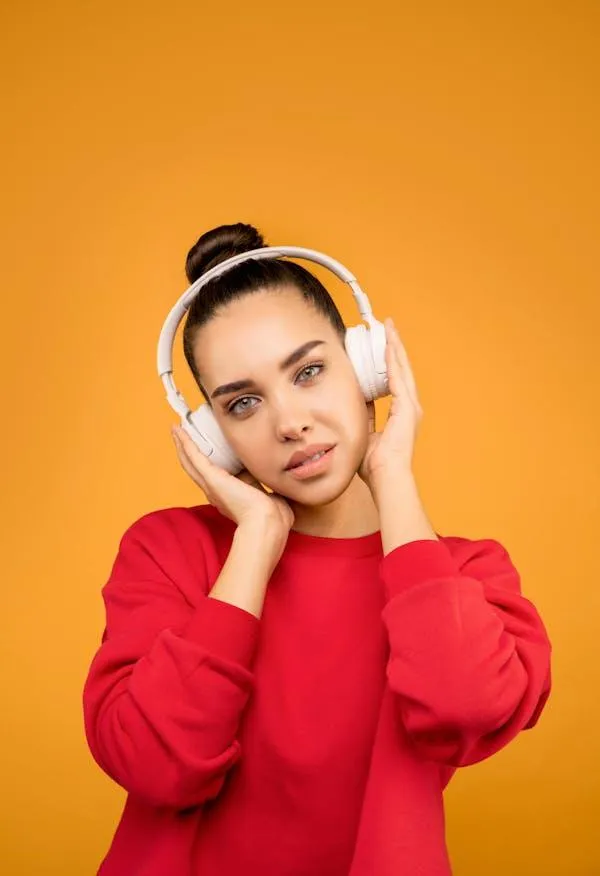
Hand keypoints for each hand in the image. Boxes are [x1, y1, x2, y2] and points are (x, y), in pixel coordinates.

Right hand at [171, 425, 294, 535]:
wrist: (268, 522)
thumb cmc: (272, 516)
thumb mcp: (267, 494)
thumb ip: (262, 483)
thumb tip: (263, 471)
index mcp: (227, 496)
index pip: (212, 476)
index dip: (204, 463)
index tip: (203, 450)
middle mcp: (215, 492)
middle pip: (194, 468)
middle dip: (187, 451)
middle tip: (179, 435)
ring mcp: (211, 485)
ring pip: (190, 462)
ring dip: (181, 445)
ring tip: (176, 430)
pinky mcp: (211, 478)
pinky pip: (194, 457)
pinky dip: (185, 443)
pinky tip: (179, 430)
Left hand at [359, 318, 423, 484]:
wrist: (386, 477)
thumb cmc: (375, 463)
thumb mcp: (366, 432)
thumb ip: (365, 415)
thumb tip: (358, 400)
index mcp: (402, 412)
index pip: (394, 379)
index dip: (389, 360)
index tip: (382, 344)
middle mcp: (409, 406)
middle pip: (401, 369)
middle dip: (394, 346)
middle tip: (388, 326)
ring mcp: (410, 407)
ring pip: (402, 369)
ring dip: (394, 347)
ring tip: (389, 329)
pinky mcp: (407, 408)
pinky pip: (398, 378)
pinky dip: (393, 361)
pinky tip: (387, 346)